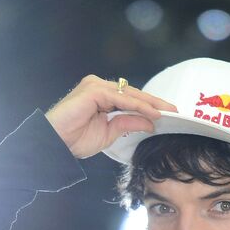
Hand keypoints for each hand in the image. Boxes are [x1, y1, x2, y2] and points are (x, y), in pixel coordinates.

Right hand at [44, 74, 177, 158]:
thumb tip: (150, 121)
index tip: (167, 114)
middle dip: (154, 102)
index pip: (130, 98)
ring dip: (149, 103)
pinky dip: (138, 106)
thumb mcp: (109, 133)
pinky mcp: (93, 90)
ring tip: (166, 112)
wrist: (55, 144)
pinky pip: (121, 98)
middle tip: (174, 110)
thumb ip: (128, 123)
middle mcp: (99, 87)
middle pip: (132, 93)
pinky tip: (151, 113)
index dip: (149, 106)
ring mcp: (95, 86)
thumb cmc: (75, 139)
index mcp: (101, 96)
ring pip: (129, 93)